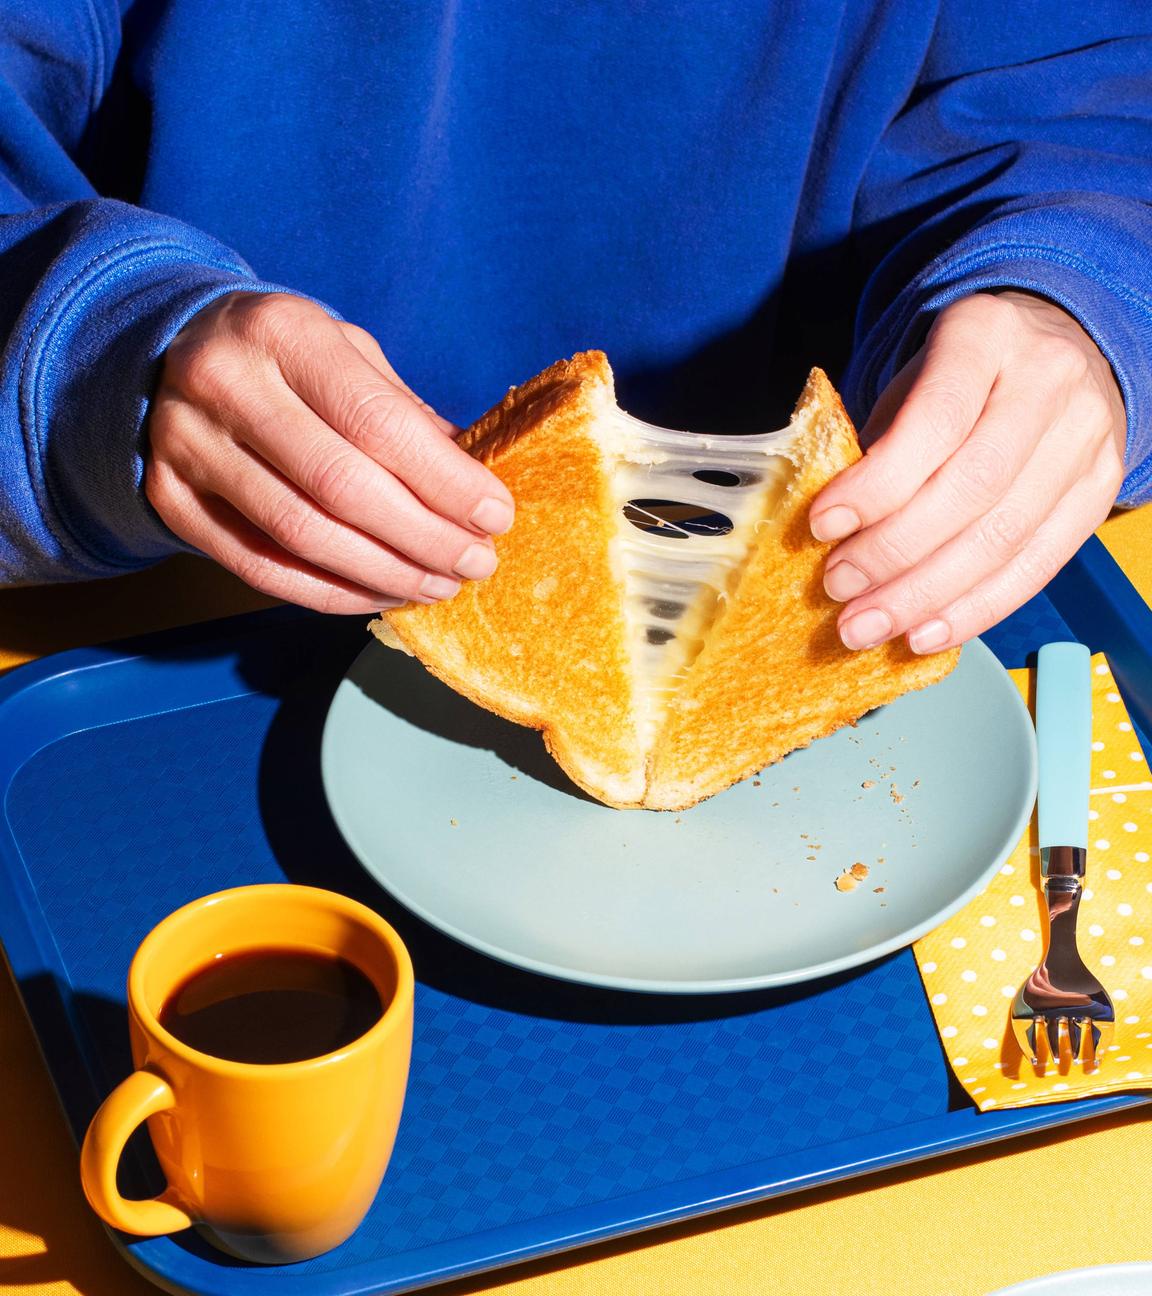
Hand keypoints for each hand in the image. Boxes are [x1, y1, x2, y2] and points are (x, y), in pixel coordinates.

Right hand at [146, 292, 513, 612]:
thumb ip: (407, 415)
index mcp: (283, 332)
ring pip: (302, 534)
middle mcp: (225, 383)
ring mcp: (187, 445)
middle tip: (475, 563)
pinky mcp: (171, 500)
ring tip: (437, 585)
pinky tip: (379, 595)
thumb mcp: (346, 354)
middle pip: (341, 486)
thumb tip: (476, 485)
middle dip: (423, 537)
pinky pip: (260, 568)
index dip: (445, 480)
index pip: (378, 421)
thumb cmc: (284, 358)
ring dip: (384, 573)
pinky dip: (330, 593)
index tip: (494, 516)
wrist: (166, 353)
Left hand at [809, 291, 1125, 652]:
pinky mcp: (1100, 490)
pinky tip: (925, 633)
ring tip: (867, 627)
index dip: (877, 483)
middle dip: (894, 552)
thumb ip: (875, 445)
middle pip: (971, 487)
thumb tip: (830, 536)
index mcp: (986, 335)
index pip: (934, 419)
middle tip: (838, 591)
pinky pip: (1037, 566)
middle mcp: (1049, 381)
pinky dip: (975, 609)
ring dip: (926, 595)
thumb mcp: (908, 381)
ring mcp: (1085, 438)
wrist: (1051, 351)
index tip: (822, 526)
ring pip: (1005, 536)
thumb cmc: (955, 378)